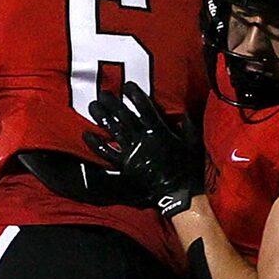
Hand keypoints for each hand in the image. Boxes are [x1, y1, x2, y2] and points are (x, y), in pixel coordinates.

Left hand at [84, 81, 202, 216]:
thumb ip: (188, 127)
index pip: (144, 108)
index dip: (135, 95)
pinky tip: (86, 135)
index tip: (126, 85)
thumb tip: (187, 113)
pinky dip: (96, 144)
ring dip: (102, 117)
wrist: (177, 193)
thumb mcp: (192, 144)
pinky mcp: (124, 165)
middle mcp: (142, 138)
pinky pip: (107, 153)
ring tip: (93, 106)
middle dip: (112, 102)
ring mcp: (131, 151)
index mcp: (158, 131)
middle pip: (123, 115)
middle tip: (102, 92)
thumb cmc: (186, 169)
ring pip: (113, 130)